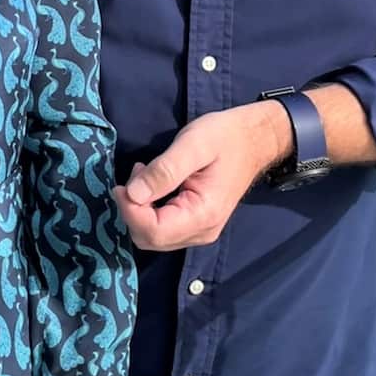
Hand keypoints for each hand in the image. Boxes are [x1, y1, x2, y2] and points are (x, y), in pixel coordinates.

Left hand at [113, 102, 290, 250]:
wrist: (254, 140)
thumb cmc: (225, 137)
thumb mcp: (193, 145)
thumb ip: (164, 170)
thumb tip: (131, 194)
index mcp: (203, 215)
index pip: (153, 231)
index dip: (129, 211)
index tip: (121, 184)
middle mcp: (201, 232)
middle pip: (149, 238)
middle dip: (132, 209)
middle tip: (136, 174)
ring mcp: (198, 232)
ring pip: (152, 236)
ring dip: (138, 209)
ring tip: (144, 174)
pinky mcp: (194, 225)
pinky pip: (161, 229)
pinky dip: (147, 210)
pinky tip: (151, 184)